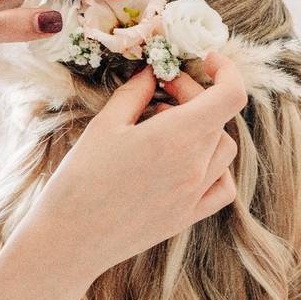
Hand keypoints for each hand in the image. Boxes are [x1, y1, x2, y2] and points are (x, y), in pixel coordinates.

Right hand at [14, 51, 244, 280]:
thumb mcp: (106, 124)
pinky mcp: (187, 217)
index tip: (205, 60)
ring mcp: (195, 195)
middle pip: (218, 118)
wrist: (70, 239)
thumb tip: (153, 71)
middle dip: (193, 94)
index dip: (225, 70)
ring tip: (164, 123)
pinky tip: (186, 160)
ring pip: (223, 148)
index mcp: (178, 136)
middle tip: (159, 89)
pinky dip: (215, 166)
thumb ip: (136, 92)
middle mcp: (195, 166)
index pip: (230, 95)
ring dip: (203, 128)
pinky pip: (222, 186)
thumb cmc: (81, 178)